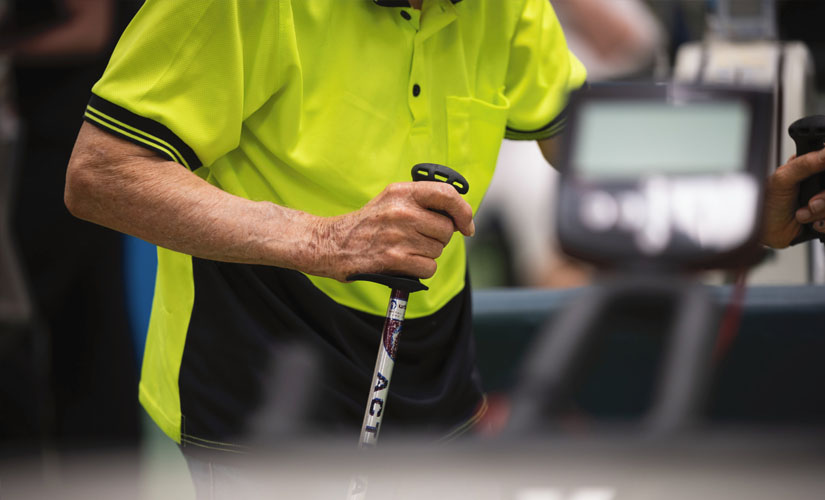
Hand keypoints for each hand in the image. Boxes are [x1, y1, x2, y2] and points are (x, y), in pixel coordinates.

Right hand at [310, 182, 474, 281]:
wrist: (332, 244)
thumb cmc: (368, 224)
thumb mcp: (392, 200)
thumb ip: (423, 202)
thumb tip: (460, 218)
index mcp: (402, 192)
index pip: (447, 195)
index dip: (463, 212)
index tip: (466, 225)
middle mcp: (402, 211)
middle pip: (446, 229)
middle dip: (439, 238)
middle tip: (419, 238)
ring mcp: (398, 235)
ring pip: (438, 250)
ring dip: (428, 254)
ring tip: (406, 249)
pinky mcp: (394, 259)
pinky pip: (428, 267)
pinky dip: (421, 269)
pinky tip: (406, 263)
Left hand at [761, 148, 824, 247]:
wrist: (766, 233)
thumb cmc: (767, 205)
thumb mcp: (782, 179)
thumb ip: (804, 164)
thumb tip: (824, 153)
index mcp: (809, 167)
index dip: (824, 171)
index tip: (819, 181)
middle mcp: (818, 182)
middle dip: (824, 199)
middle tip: (811, 203)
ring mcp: (824, 200)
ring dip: (821, 212)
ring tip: (803, 214)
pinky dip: (824, 223)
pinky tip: (811, 223)